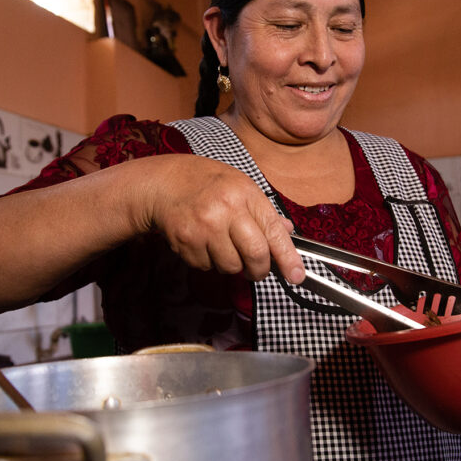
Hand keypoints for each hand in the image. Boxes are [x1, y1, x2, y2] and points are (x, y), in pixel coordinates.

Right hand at [138, 155, 304, 283]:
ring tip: (222, 245)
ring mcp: (204, 227)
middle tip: (256, 269)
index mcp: (245, 194)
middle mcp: (226, 210)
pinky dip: (208, 261)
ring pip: (230, 266)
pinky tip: (202, 242)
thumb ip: (264, 212)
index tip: (296, 276)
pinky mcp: (186, 242)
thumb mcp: (241, 186)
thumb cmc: (207, 184)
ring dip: (231, 264)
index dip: (288, 258)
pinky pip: (207, 267)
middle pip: (255, 255)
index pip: (274, 232)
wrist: (164, 183)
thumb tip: (287, 232)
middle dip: (259, 269)